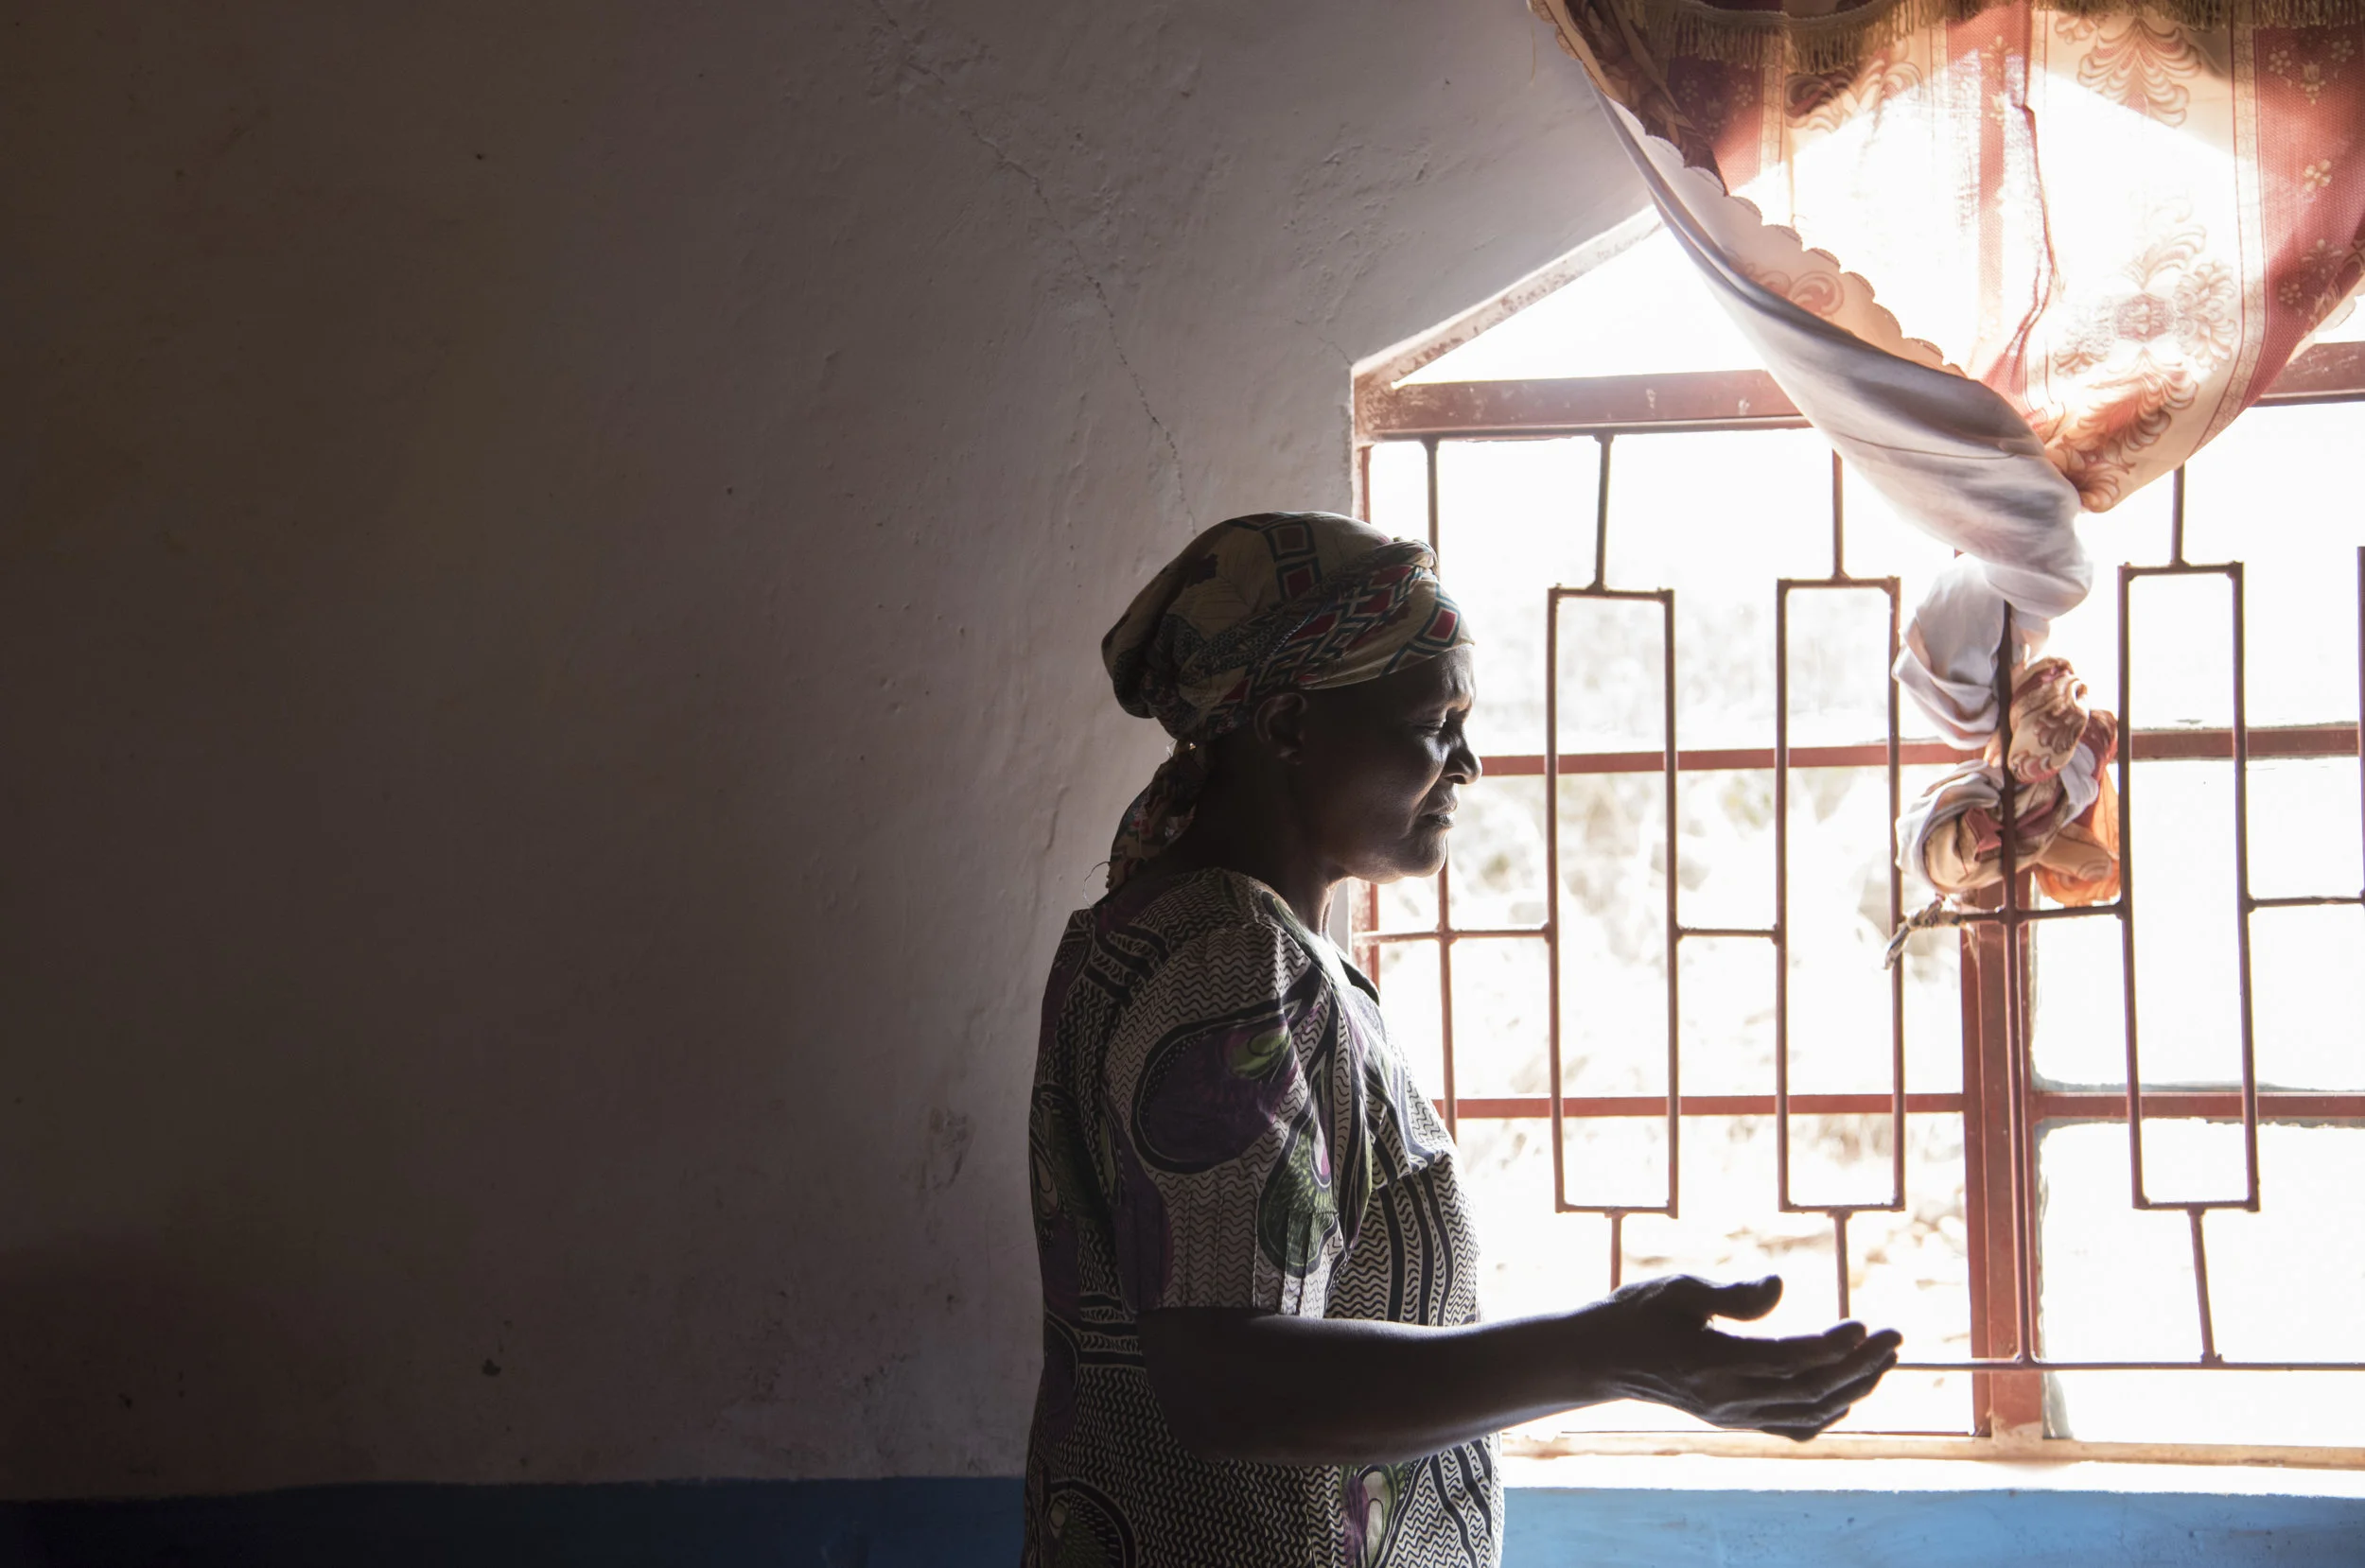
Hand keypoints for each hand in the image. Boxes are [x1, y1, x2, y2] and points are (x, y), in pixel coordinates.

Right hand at [1578, 1274, 1901, 1440]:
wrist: (1603, 1359)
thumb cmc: (1638, 1313)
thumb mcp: (1677, 1288)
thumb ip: (1732, 1293)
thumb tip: (1780, 1286)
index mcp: (1711, 1364)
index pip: (1788, 1361)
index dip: (1833, 1347)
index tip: (1865, 1325)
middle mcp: (1727, 1399)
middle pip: (1810, 1390)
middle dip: (1860, 1365)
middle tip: (1895, 1337)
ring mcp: (1733, 1415)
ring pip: (1809, 1412)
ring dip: (1855, 1387)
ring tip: (1885, 1357)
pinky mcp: (1735, 1420)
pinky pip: (1794, 1427)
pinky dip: (1830, 1412)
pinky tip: (1850, 1391)